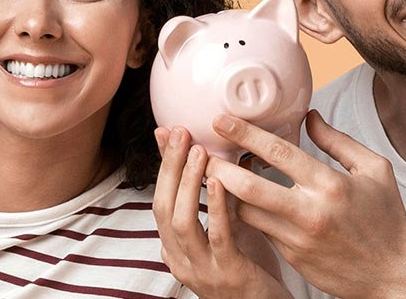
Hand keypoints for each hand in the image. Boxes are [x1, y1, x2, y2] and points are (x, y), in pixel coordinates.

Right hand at [153, 126, 291, 298]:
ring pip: (182, 223)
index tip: (168, 132)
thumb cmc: (248, 270)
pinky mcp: (228, 274)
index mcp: (175, 249)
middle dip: (169, 168)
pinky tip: (219, 182)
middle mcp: (181, 260)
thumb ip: (212, 200)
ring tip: (198, 152)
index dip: (162, 166)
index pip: (158, 201)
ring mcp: (202, 270)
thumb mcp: (224, 230)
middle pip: (162, 208)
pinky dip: (215, 207)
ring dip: (188, 183)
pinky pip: (217, 237)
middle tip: (180, 134)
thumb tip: (206, 159)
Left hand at [205, 110, 405, 298]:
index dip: (245, 133)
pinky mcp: (291, 257)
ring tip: (212, 173)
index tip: (222, 120)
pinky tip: (234, 200)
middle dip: (218, 167)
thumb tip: (309, 116)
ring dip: (225, 192)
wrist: (393, 274)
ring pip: (246, 212)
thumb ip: (338, 142)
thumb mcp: (374, 170)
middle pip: (248, 186)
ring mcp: (297, 237)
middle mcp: (310, 211)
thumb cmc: (386, 219)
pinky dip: (244, 213)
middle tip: (201, 152)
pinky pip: (258, 230)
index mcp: (330, 183)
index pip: (278, 151)